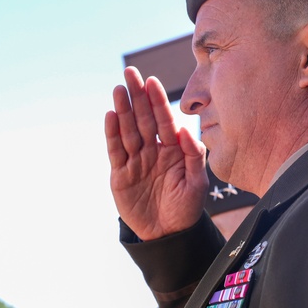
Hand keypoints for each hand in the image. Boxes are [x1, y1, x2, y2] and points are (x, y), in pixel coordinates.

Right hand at [105, 67, 207, 240]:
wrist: (167, 234)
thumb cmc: (186, 208)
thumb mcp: (197, 183)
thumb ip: (194, 156)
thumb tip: (185, 132)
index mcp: (172, 150)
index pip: (163, 120)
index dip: (157, 101)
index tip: (152, 81)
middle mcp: (152, 150)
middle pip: (143, 119)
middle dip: (136, 96)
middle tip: (130, 73)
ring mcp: (135, 161)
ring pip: (128, 130)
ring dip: (123, 110)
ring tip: (118, 89)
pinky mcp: (121, 174)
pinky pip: (116, 150)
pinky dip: (112, 133)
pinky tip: (110, 115)